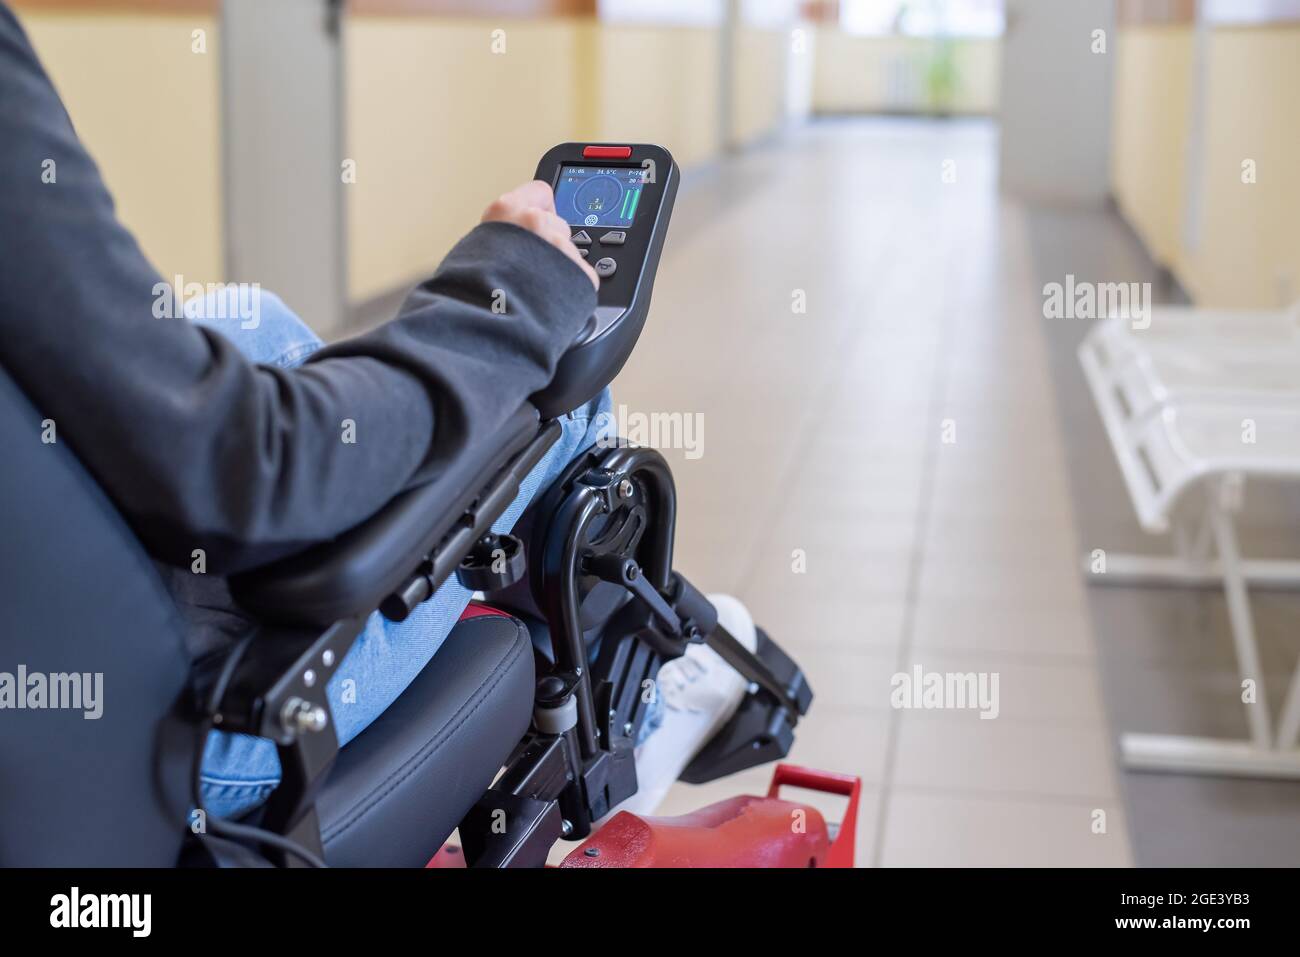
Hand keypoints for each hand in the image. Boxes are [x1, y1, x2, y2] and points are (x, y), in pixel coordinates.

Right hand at [482, 180, 598, 289]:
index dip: (540, 208)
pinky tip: (551, 299)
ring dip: (560, 269)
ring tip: (538, 289)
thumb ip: (498, 236)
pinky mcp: (581, 273)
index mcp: (505, 211)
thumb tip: (505, 241)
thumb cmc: (474, 294)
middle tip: (533, 267)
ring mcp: (560, 247)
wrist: (491, 324)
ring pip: (570, 253)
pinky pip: (582, 278)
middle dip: (550, 243)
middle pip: (558, 225)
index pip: (540, 191)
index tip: (538, 220)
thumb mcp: (472, 253)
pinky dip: (572, 289)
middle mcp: (536, 223)